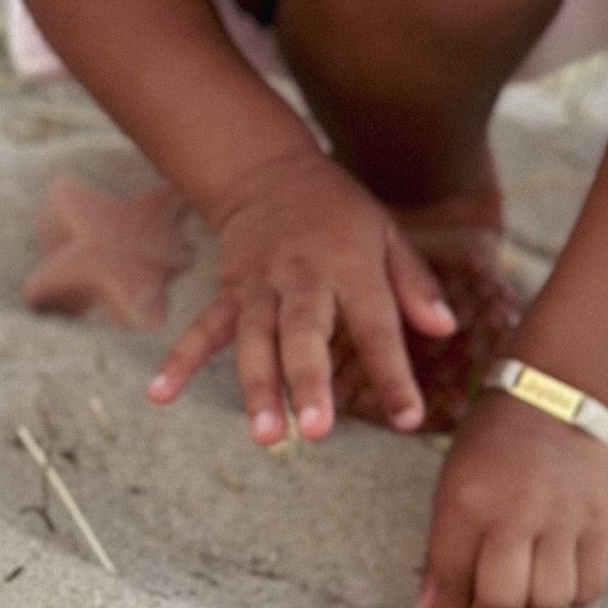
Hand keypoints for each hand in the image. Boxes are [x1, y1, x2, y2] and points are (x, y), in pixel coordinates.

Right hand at [146, 150, 455, 442]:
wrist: (269, 170)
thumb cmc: (339, 213)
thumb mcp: (386, 234)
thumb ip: (414, 284)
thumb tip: (446, 330)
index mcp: (349, 263)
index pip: (376, 323)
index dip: (392, 372)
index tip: (410, 417)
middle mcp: (302, 276)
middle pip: (304, 332)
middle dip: (308, 381)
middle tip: (315, 430)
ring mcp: (259, 285)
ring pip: (255, 339)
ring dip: (258, 387)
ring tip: (265, 436)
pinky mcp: (229, 291)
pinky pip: (203, 327)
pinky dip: (180, 360)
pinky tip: (161, 395)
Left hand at [414, 389, 607, 607]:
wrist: (552, 399)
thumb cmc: (489, 449)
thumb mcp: (449, 490)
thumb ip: (438, 558)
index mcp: (467, 504)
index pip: (452, 587)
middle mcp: (514, 514)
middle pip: (502, 606)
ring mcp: (561, 520)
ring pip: (548, 606)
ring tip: (523, 590)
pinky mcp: (599, 524)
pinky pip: (587, 591)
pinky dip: (569, 596)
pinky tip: (555, 575)